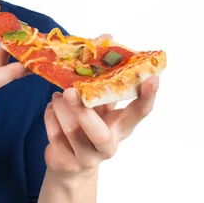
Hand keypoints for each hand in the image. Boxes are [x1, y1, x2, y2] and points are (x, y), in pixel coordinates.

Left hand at [44, 72, 158, 176]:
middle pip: (100, 133)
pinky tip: (52, 107)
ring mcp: (86, 156)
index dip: (148, 97)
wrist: (69, 163)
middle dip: (83, 111)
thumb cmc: (88, 127)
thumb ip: (103, 80)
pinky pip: (55, 135)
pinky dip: (50, 116)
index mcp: (121, 128)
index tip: (152, 78)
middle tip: (70, 91)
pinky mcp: (66, 161)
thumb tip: (109, 39)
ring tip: (58, 95)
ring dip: (61, 108)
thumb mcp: (99, 107)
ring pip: (72, 132)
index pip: (140, 113)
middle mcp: (108, 145)